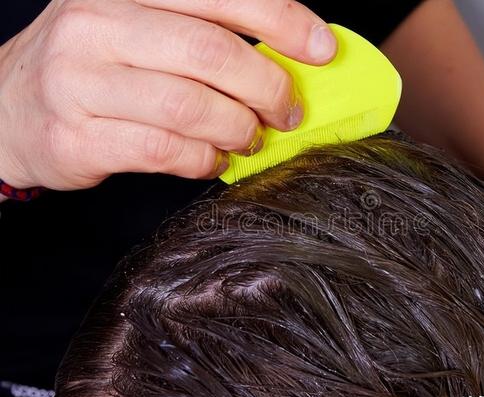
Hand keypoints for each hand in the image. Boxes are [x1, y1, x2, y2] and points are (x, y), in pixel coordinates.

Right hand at [0, 0, 336, 189]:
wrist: (11, 107)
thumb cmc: (96, 66)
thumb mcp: (141, 27)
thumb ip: (205, 33)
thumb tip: (292, 54)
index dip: (282, 21)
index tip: (322, 50)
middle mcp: (97, 26)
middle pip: (210, 53)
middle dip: (267, 87)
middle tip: (288, 110)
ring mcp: (80, 82)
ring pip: (190, 107)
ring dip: (238, 129)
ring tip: (250, 137)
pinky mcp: (77, 137)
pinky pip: (165, 151)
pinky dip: (205, 159)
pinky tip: (214, 157)